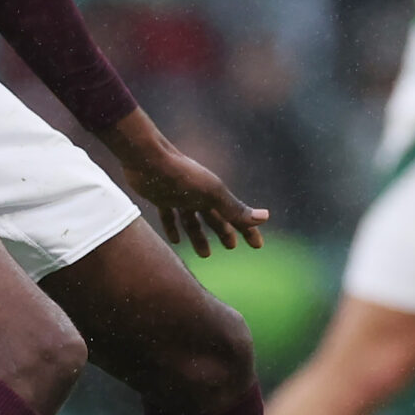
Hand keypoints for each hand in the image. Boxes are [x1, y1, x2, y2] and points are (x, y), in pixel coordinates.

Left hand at [103, 110, 268, 257]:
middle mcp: (199, 194)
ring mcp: (180, 195)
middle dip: (225, 232)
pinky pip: (170, 216)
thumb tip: (266, 217)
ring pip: (193, 221)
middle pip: (216, 218)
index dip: (248, 230)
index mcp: (215, 194)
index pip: (237, 216)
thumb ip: (235, 208)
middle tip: (231, 247)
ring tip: (205, 254)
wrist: (148, 159)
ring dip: (199, 236)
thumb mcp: (212, 194)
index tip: (258, 246)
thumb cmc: (182, 175)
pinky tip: (175, 240)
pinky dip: (174, 228)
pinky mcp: (161, 196)